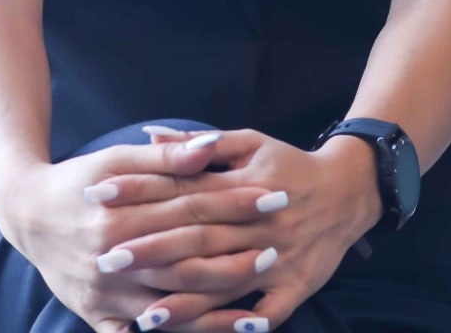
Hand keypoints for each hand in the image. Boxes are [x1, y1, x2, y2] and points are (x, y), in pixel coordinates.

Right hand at [0, 135, 277, 331]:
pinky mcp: (98, 316)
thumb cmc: (79, 180)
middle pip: (183, 262)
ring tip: (256, 306)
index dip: (234, 203)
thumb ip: (166, 157)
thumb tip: (212, 147)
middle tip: (275, 251)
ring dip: (213, 310)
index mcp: (119, 215)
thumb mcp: (118, 158)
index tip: (273, 197)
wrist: (27, 214)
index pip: (190, 209)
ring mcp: (104, 295)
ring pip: (169, 307)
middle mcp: (112, 259)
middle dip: (233, 258)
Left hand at [90, 127, 380, 331]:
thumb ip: (199, 143)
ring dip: (186, 299)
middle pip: (198, 239)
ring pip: (226, 282)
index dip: (141, 194)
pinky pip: (267, 312)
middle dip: (151, 250)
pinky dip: (240, 324)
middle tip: (106, 259)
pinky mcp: (296, 286)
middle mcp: (258, 222)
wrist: (348, 190)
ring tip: (144, 313)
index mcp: (243, 184)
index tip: (102, 198)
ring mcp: (278, 258)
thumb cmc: (289, 163)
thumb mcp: (249, 142)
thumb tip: (149, 136)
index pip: (183, 190)